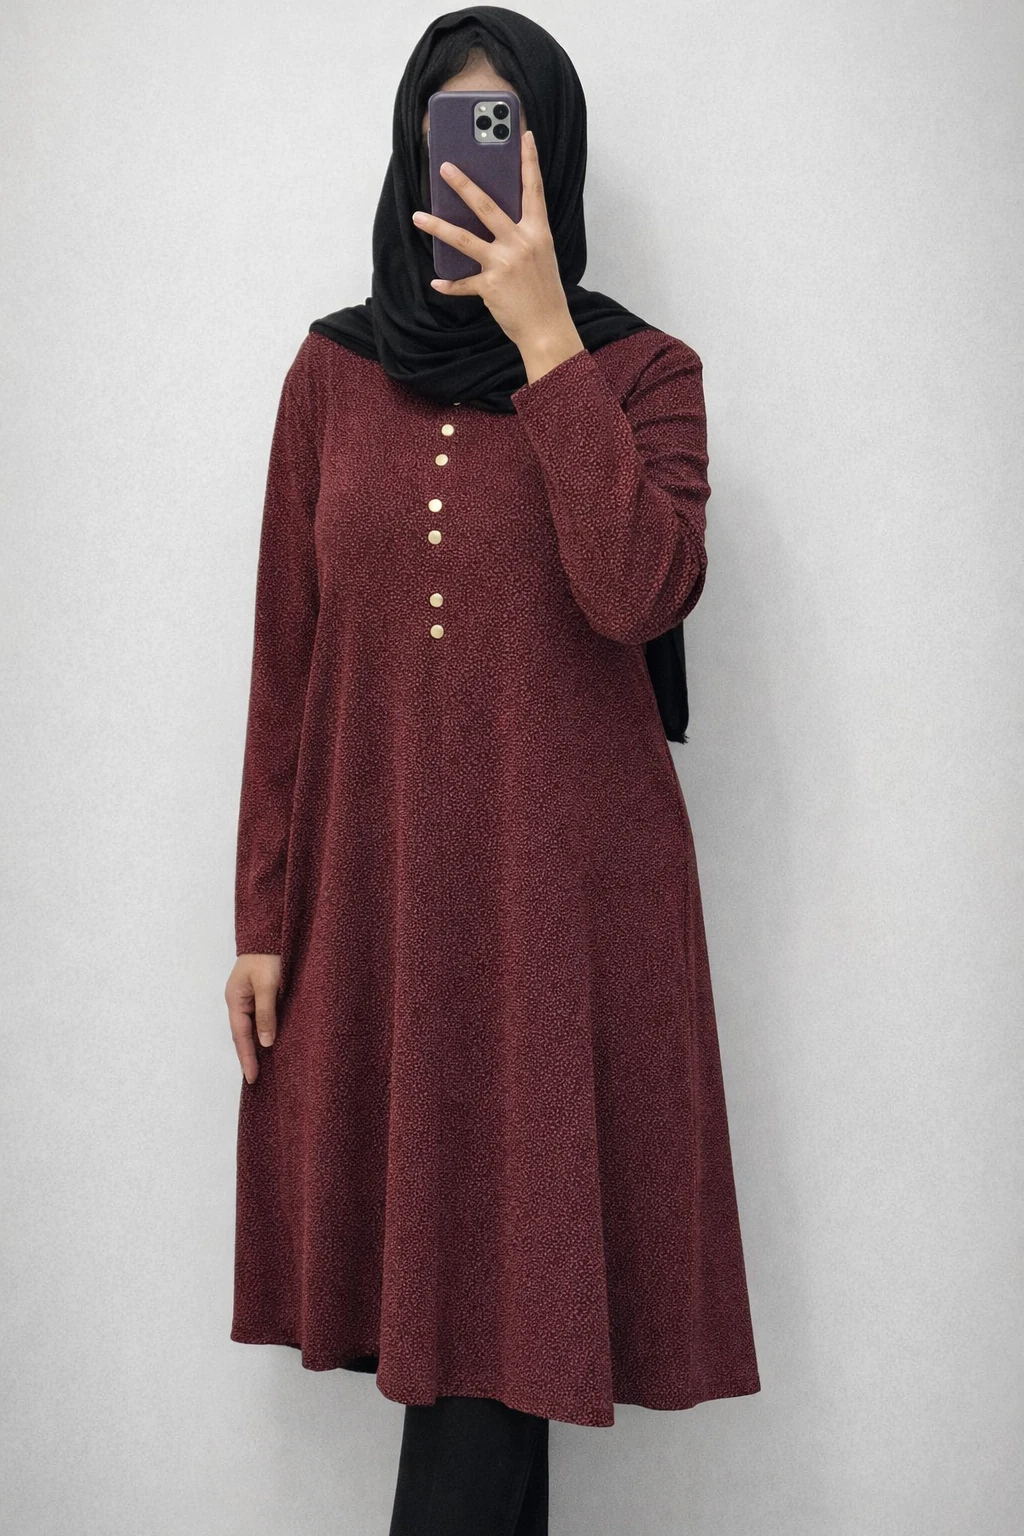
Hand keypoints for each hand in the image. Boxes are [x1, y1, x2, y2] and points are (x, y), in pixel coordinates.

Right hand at [225, 953, 280, 1083]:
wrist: (270, 932)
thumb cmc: (267, 955)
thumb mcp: (267, 984)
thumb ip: (266, 1013)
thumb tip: (265, 1042)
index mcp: (235, 999)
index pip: (241, 1036)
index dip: (247, 1057)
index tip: (252, 1078)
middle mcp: (239, 1001)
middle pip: (243, 1034)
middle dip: (249, 1056)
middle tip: (256, 1079)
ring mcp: (247, 997)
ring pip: (251, 1027)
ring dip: (257, 1045)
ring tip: (264, 1067)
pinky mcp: (259, 993)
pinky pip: (259, 1017)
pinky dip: (264, 1031)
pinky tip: (271, 1041)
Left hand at [411, 129, 584, 380]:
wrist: (548, 328)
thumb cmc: (546, 293)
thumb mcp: (541, 256)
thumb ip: (523, 236)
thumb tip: (498, 223)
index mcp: (538, 232)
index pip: (534, 189)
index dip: (529, 161)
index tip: (524, 136)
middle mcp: (520, 243)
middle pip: (486, 206)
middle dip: (463, 185)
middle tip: (444, 168)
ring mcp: (504, 263)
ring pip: (463, 239)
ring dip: (438, 226)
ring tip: (418, 217)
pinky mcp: (490, 286)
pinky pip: (463, 283)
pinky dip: (450, 284)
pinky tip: (436, 282)